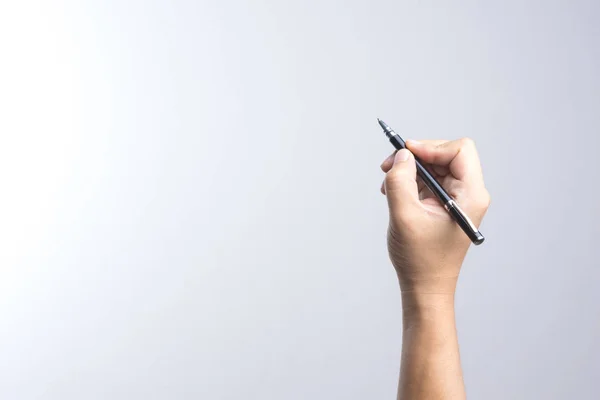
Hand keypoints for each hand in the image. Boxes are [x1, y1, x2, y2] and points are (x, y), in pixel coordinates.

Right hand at [380, 138, 489, 294]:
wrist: (424, 286)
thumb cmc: (419, 259)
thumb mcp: (404, 216)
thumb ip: (400, 181)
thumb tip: (401, 155)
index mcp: (470, 196)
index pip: (459, 151)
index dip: (431, 147)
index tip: (406, 154)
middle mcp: (469, 194)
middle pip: (446, 154)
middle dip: (416, 157)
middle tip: (388, 166)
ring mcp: (458, 199)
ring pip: (435, 165)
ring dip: (409, 170)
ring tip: (388, 184)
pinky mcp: (445, 204)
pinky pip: (429, 179)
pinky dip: (410, 181)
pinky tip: (394, 193)